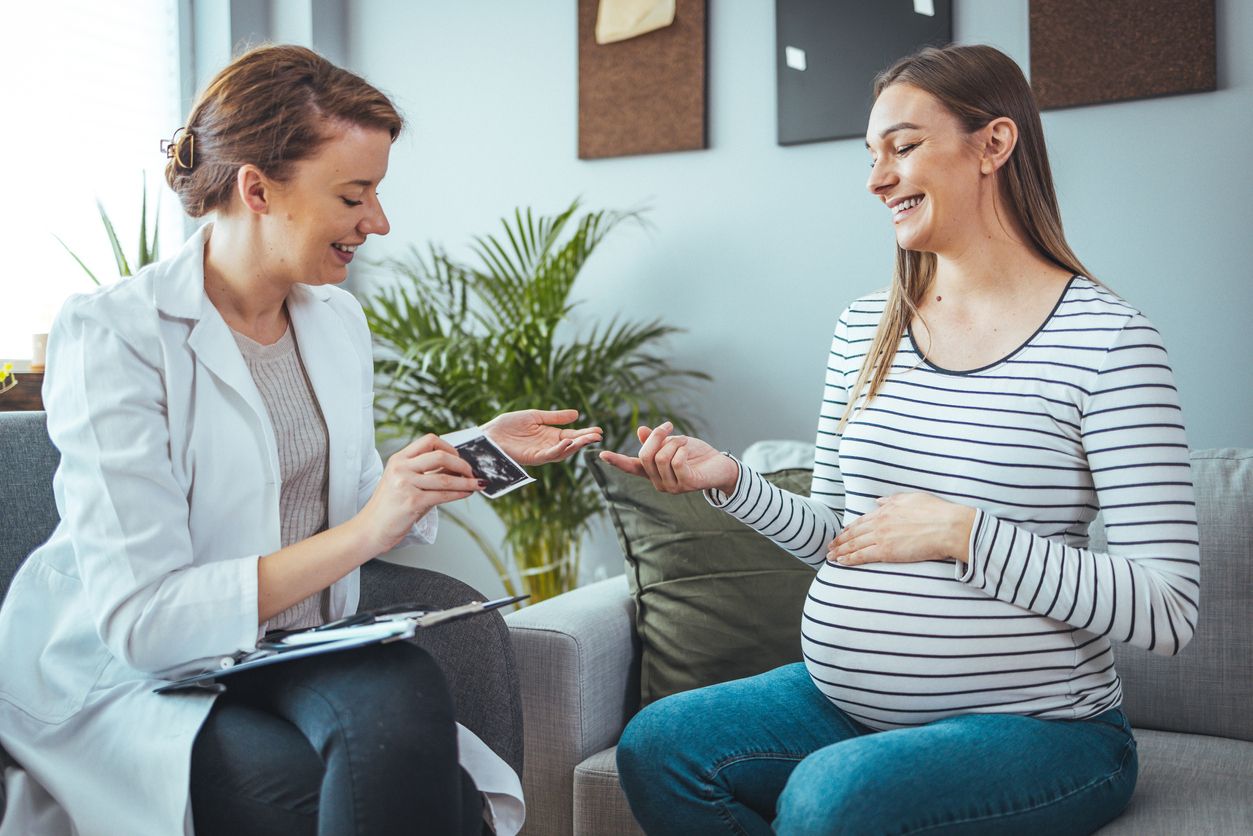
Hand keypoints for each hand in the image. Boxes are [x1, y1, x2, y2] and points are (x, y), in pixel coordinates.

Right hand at [354, 434, 482, 553]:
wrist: (371, 529)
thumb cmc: (389, 508)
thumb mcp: (404, 482)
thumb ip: (427, 473)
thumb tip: (457, 467)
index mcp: (399, 459)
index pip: (429, 440)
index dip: (449, 447)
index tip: (459, 456)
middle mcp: (401, 468)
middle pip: (440, 455)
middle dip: (462, 464)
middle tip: (471, 472)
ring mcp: (406, 484)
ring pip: (446, 477)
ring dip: (466, 481)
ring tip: (477, 484)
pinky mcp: (412, 501)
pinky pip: (444, 494)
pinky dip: (460, 493)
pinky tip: (467, 493)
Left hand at [481, 409, 602, 466]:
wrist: (489, 433)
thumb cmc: (508, 425)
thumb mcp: (535, 416)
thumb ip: (555, 417)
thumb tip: (577, 414)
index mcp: (549, 435)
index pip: (572, 435)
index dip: (585, 433)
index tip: (599, 430)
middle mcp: (547, 446)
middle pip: (570, 445)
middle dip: (584, 441)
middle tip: (598, 436)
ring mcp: (540, 453)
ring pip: (563, 452)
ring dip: (576, 446)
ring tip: (587, 439)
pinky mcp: (532, 458)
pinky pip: (549, 455)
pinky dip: (559, 449)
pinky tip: (568, 442)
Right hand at [598, 422, 738, 494]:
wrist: (721, 465)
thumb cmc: (697, 455)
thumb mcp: (674, 443)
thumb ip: (657, 440)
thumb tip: (641, 431)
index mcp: (653, 473)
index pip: (631, 467)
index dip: (617, 461)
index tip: (601, 454)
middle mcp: (659, 483)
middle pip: (645, 455)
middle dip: (656, 436)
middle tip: (669, 426)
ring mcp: (672, 487)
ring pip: (660, 457)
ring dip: (673, 441)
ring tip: (684, 441)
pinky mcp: (686, 484)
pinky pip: (675, 460)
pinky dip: (681, 448)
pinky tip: (689, 450)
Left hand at [828, 493, 975, 566]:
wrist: (947, 526)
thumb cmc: (936, 512)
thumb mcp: (912, 498)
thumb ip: (893, 500)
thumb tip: (879, 501)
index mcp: (886, 510)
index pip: (862, 520)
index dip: (849, 528)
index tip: (842, 533)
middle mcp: (880, 523)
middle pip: (854, 533)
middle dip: (840, 540)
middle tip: (829, 546)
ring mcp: (881, 537)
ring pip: (854, 545)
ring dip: (840, 551)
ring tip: (830, 556)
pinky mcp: (886, 552)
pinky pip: (862, 556)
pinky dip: (849, 559)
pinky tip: (841, 562)